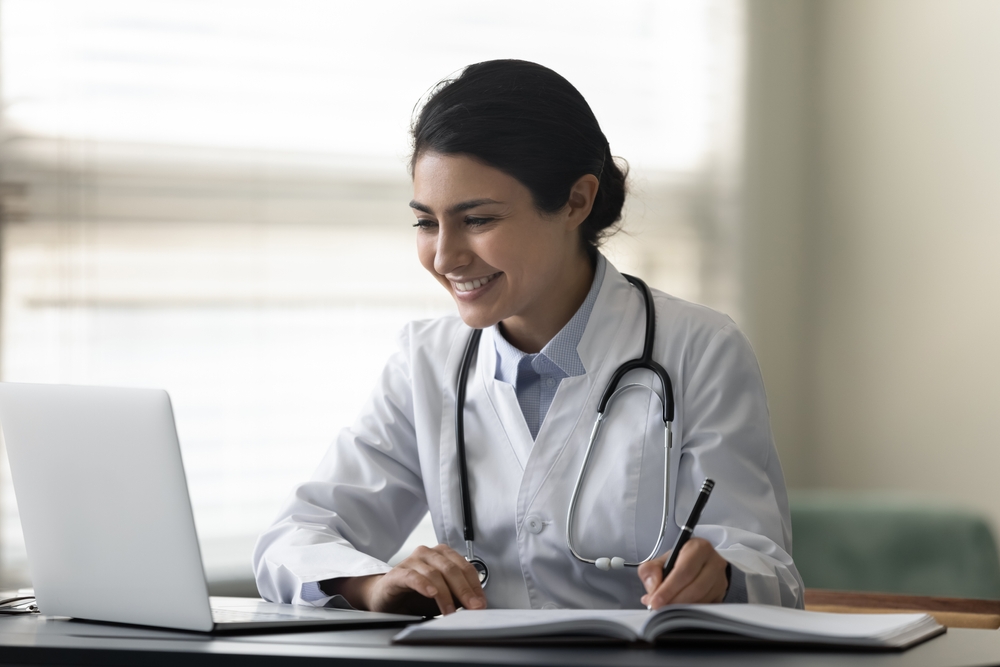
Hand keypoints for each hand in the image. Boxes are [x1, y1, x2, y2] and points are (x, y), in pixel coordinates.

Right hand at [337, 544, 486, 615]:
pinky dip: (424, 584)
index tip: (481, 603)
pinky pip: (413, 576)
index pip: (465, 567)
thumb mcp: (442, 596)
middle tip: (473, 607)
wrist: (385, 597)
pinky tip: (431, 593)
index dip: (475, 586)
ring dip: (446, 595)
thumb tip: (477, 605)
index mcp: (443, 555)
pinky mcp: (397, 573)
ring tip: (451, 612)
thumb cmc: (415, 595)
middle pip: (452, 569)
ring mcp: (412, 561)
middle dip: (465, 590)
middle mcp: (429, 554)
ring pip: (435, 573)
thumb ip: (457, 597)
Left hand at [637, 538, 728, 608]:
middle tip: (659, 608)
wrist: (698, 564)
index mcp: (698, 548)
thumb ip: (650, 570)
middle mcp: (714, 562)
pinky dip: (690, 613)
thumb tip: (653, 587)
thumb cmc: (679, 562)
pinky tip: (679, 611)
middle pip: (695, 588)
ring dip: (682, 609)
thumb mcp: (661, 560)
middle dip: (674, 601)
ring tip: (665, 609)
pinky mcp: (722, 595)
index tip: (655, 601)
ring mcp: (721, 580)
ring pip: (702, 600)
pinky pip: (706, 608)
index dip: (668, 589)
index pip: (684, 571)